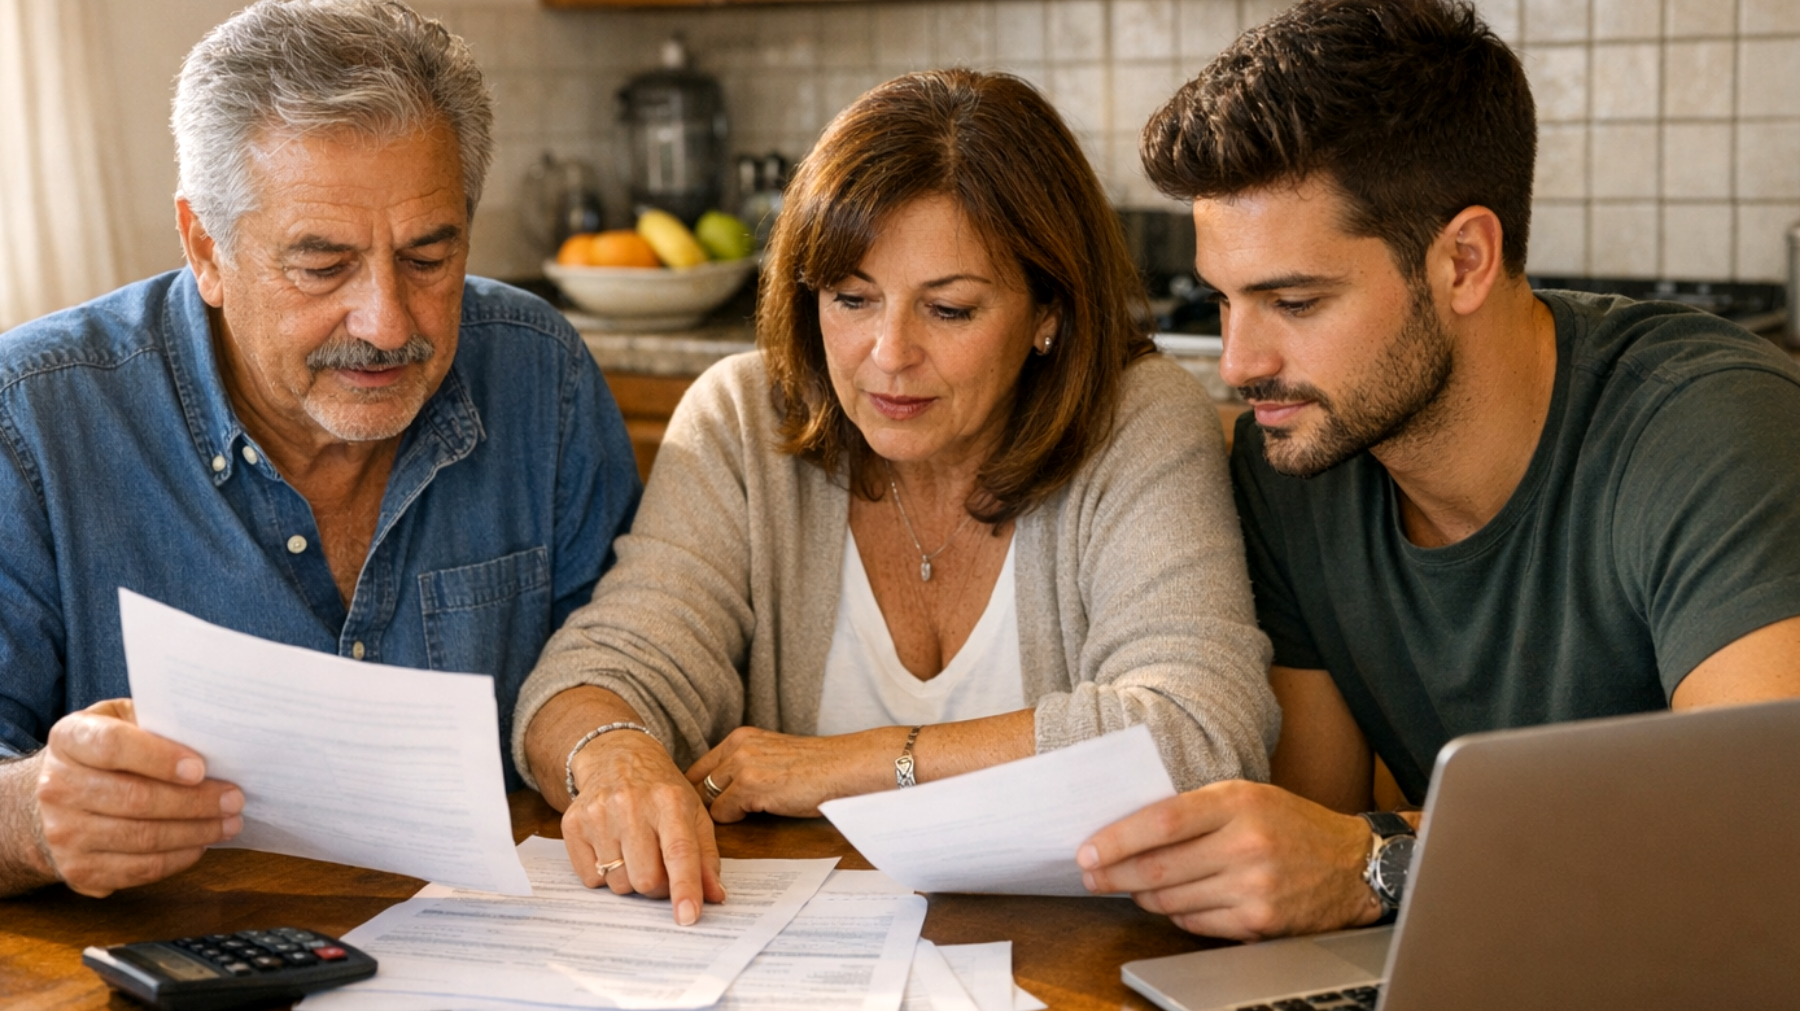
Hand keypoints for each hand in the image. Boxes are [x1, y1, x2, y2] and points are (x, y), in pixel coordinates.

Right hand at [31, 699, 242, 896]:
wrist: (60, 797)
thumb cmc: (107, 753)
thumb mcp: (121, 720)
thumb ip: (156, 722)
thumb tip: (210, 734)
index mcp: (69, 740)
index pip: (112, 746)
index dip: (159, 758)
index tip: (200, 768)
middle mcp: (57, 787)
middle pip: (134, 799)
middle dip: (194, 802)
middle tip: (234, 799)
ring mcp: (63, 833)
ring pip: (141, 837)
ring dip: (195, 832)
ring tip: (230, 823)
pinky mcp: (79, 869)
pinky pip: (138, 869)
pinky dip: (178, 858)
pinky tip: (201, 844)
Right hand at [562, 730, 724, 923]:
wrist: (615, 756)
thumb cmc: (660, 790)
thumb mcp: (693, 813)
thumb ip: (706, 857)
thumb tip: (715, 896)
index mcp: (669, 801)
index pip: (679, 852)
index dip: (684, 887)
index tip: (687, 917)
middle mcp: (631, 804)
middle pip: (645, 878)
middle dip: (657, 886)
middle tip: (659, 868)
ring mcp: (598, 813)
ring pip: (618, 883)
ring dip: (630, 879)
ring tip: (634, 851)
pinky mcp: (572, 824)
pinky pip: (590, 878)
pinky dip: (604, 874)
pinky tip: (611, 847)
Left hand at [685, 726, 888, 821]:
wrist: (844, 768)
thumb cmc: (815, 768)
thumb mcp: (772, 756)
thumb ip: (746, 765)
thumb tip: (721, 790)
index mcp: (741, 737)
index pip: (700, 766)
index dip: (698, 789)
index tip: (701, 806)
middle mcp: (737, 746)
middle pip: (697, 783)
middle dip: (701, 804)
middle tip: (711, 821)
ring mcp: (742, 764)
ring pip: (707, 799)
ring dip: (719, 813)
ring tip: (737, 820)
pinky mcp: (750, 785)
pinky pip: (722, 813)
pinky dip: (735, 820)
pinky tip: (757, 815)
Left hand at [1076, 780, 1380, 939]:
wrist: (1354, 865)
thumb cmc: (1292, 824)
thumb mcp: (1248, 796)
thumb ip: (1196, 809)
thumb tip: (1131, 829)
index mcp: (1238, 803)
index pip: (1162, 822)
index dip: (1117, 839)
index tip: (1087, 850)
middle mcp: (1245, 845)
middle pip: (1159, 867)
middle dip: (1114, 874)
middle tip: (1090, 875)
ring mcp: (1253, 888)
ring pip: (1172, 900)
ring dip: (1141, 896)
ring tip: (1130, 887)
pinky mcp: (1259, 923)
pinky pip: (1196, 923)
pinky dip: (1175, 914)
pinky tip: (1173, 902)